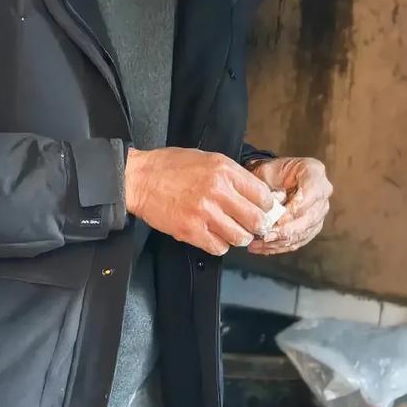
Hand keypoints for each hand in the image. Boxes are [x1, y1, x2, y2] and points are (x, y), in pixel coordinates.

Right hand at [124, 146, 276, 256]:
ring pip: (239, 237)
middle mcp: (218, 192)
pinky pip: (218, 247)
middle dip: (257, 225)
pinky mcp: (190, 231)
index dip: (266, 205)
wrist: (140, 180)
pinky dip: (219, 245)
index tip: (262, 209)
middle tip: (251, 225)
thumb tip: (254, 193)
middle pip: (255, 220)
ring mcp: (204, 214)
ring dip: (238, 237)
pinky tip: (214, 236)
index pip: (262, 195)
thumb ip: (232, 176)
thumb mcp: (208, 159)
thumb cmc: (171, 167)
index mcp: (225, 171)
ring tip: (231, 231)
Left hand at [246, 157, 331, 254]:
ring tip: (258, 244)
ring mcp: (319, 211)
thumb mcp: (266, 172)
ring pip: (304, 232)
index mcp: (314, 172)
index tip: (278, 219)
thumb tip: (271, 216)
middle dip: (287, 230)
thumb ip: (269, 191)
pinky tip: (263, 248)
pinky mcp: (312, 227)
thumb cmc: (269, 173)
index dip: (295, 209)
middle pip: (310, 217)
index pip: (311, 193)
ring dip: (280, 241)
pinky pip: (299, 241)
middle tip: (266, 236)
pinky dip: (280, 246)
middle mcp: (322, 192)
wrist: (272, 180)